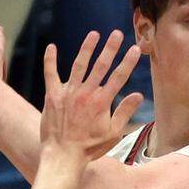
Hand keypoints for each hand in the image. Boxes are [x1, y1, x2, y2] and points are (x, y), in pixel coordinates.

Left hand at [40, 31, 142, 159]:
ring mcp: (68, 92)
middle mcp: (86, 93)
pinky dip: (50, 60)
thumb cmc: (90, 147)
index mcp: (102, 102)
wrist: (63, 155)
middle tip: (117, 34)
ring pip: (79, 65)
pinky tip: (51, 47)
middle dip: (110, 48)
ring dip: (87, 48)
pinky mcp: (52, 95)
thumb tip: (138, 95)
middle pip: (101, 66)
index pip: (119, 77)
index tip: (135, 49)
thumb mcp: (113, 133)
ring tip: (94, 34)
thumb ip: (125, 112)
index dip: (128, 62)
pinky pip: (50, 73)